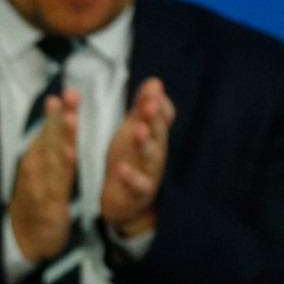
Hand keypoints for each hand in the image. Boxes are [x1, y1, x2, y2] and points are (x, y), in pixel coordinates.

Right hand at [7, 86, 79, 262]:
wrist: (25, 238)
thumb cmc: (36, 201)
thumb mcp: (40, 171)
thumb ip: (48, 145)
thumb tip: (53, 116)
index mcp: (35, 159)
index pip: (47, 131)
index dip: (56, 112)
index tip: (64, 92)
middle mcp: (35, 168)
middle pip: (50, 138)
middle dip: (60, 115)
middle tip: (70, 93)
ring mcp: (41, 184)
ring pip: (54, 156)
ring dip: (62, 136)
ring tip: (71, 116)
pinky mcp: (50, 201)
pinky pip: (59, 181)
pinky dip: (64, 166)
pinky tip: (71, 152)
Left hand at [102, 77, 172, 237]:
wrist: (127, 202)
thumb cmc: (131, 160)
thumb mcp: (134, 132)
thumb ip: (143, 109)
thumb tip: (155, 81)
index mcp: (153, 136)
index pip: (162, 117)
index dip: (159, 103)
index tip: (153, 88)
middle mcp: (156, 153)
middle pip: (158, 134)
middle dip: (154, 118)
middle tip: (149, 103)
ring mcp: (150, 173)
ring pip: (152, 158)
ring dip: (146, 144)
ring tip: (140, 131)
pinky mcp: (139, 193)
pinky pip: (137, 185)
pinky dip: (130, 177)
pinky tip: (120, 169)